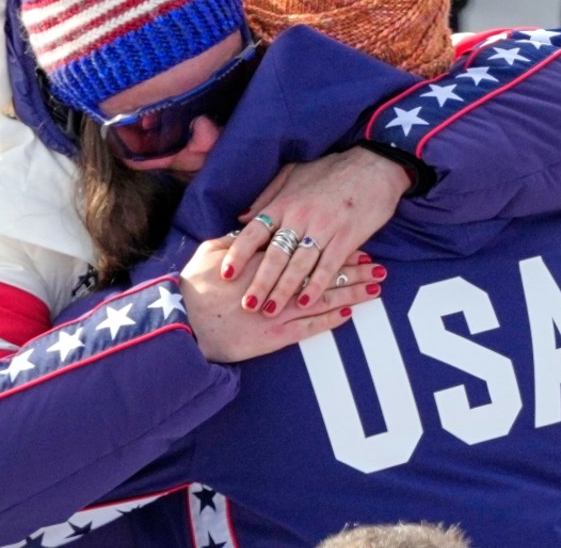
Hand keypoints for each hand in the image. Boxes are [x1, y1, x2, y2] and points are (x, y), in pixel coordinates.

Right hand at [181, 236, 370, 362]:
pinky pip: (309, 327)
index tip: (353, 239)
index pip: (305, 248)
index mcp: (262, 259)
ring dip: (351, 292)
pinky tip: (349, 313)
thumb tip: (251, 225)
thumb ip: (234, 239)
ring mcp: (278, 310)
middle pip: (322, 271)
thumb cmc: (192, 288)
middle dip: (352, 268)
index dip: (331, 244)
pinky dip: (330, 320)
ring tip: (376, 287)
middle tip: (378, 264)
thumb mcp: (210, 254)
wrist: (182, 326)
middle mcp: (276, 283)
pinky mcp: (275, 336)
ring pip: (323, 298)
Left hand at [220, 146, 408, 315]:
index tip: (225, 273)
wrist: (373, 165)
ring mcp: (324, 228)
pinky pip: (328, 266)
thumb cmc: (332, 169)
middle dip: (258, 282)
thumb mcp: (293, 173)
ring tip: (270, 310)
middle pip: (274, 255)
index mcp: (285, 203)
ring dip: (283, 290)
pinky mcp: (347, 237)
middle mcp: (300, 217)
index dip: (239, 253)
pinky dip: (316, 286)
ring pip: (298, 265)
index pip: (255, 232)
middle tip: (246, 304)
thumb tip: (242, 217)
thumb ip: (268, 196)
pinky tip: (305, 302)